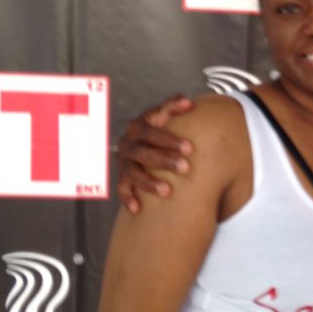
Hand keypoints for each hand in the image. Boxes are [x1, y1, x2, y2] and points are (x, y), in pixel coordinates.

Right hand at [116, 96, 194, 213]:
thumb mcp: (165, 115)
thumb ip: (174, 106)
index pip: (150, 131)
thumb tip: (188, 102)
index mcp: (138, 126)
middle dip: (164, 160)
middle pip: (142, 152)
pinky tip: (137, 209)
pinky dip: (128, 198)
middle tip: (185, 168)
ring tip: (168, 191)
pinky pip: (122, 188)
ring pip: (132, 172)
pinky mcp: (122, 176)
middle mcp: (128, 143)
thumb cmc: (162, 129)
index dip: (169, 139)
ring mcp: (124, 161)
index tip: (190, 148)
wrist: (150, 142)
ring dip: (149, 182)